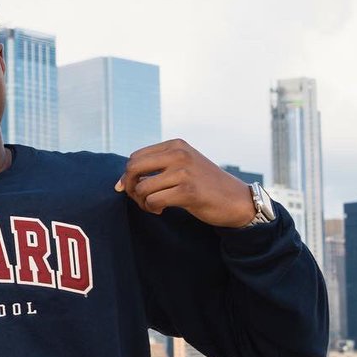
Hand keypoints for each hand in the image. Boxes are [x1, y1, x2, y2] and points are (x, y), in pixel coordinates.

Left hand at [115, 139, 255, 228]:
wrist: (237, 200)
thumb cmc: (204, 185)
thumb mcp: (182, 166)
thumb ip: (155, 168)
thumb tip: (119, 184)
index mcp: (176, 145)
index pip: (135, 157)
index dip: (128, 175)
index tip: (132, 189)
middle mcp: (179, 154)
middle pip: (133, 168)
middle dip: (130, 187)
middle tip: (139, 199)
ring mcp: (184, 172)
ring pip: (141, 187)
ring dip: (142, 202)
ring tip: (153, 206)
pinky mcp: (188, 191)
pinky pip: (153, 201)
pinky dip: (152, 209)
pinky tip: (161, 210)